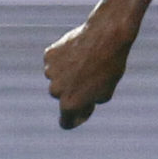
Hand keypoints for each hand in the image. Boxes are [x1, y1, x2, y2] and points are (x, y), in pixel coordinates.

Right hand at [44, 10, 137, 129]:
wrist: (106, 36)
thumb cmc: (109, 67)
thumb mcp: (105, 93)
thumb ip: (88, 102)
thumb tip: (79, 104)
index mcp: (69, 104)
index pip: (66, 122)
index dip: (76, 118)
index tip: (83, 111)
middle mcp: (56, 91)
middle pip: (62, 97)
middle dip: (72, 91)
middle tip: (90, 78)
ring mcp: (50, 72)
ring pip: (58, 77)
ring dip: (68, 73)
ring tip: (86, 61)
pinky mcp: (48, 55)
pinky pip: (55, 62)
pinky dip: (63, 59)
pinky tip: (78, 51)